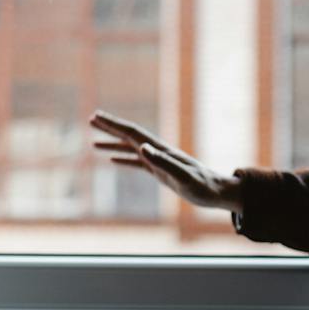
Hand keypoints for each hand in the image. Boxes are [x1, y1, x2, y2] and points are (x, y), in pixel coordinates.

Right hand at [89, 110, 240, 211]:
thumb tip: (142, 148)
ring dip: (112, 144)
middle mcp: (158, 151)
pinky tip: (113, 160)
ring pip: (130, 148)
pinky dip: (123, 159)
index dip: (113, 125)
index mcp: (160, 150)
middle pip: (129, 136)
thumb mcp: (182, 176)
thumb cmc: (202, 186)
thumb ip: (163, 162)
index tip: (96, 117)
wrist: (217, 192)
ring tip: (94, 143)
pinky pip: (137, 162)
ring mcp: (159, 161)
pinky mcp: (161, 171)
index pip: (132, 133)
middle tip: (91, 120)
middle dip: (110, 128)